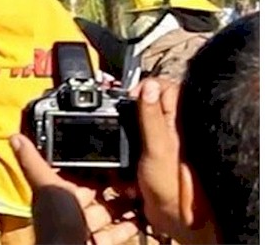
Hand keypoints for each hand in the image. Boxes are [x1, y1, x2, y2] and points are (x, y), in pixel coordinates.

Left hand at [11, 135, 138, 244]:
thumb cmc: (56, 222)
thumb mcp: (46, 185)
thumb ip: (33, 162)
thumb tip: (14, 136)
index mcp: (57, 193)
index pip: (73, 175)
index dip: (88, 165)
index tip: (106, 153)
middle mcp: (70, 210)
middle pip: (93, 192)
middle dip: (110, 183)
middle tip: (130, 171)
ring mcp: (85, 226)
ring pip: (107, 211)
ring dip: (122, 202)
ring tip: (140, 191)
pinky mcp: (100, 241)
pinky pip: (116, 231)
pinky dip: (127, 225)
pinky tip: (140, 216)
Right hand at [130, 78, 182, 237]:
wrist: (172, 217)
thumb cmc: (171, 186)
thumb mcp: (156, 147)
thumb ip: (150, 116)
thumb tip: (148, 86)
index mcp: (179, 119)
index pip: (162, 86)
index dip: (142, 89)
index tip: (128, 100)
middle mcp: (172, 126)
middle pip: (146, 103)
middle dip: (129, 115)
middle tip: (123, 129)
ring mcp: (162, 139)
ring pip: (136, 123)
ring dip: (125, 136)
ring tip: (125, 151)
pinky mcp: (151, 153)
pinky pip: (132, 143)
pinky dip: (125, 152)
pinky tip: (126, 163)